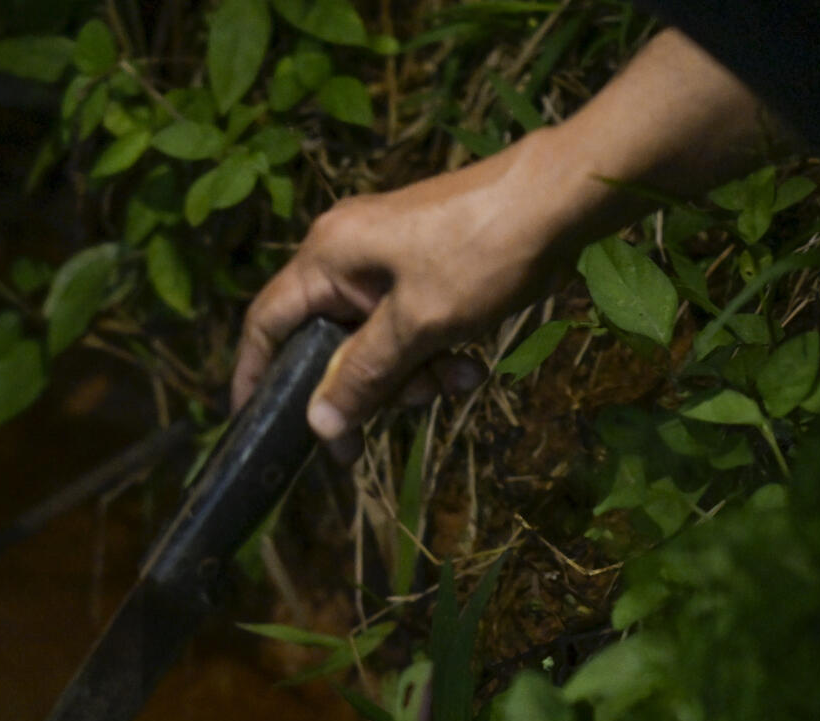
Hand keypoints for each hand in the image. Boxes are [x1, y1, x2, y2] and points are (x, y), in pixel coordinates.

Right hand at [232, 147, 574, 461]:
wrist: (566, 194)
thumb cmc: (484, 251)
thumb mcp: (419, 324)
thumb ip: (363, 376)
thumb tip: (318, 425)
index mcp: (328, 255)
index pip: (266, 323)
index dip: (254, 375)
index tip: (254, 425)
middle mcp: (346, 252)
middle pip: (327, 342)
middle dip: (363, 387)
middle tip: (387, 427)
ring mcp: (387, 256)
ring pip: (374, 340)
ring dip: (409, 373)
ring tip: (456, 382)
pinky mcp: (424, 262)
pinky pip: (409, 323)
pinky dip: (433, 349)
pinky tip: (471, 366)